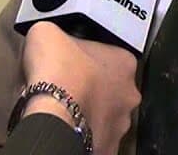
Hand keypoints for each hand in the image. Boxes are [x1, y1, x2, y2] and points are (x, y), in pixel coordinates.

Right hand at [21, 22, 140, 154]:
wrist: (52, 115)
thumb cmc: (57, 71)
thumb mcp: (47, 34)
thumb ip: (54, 33)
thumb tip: (49, 39)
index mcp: (125, 62)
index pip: (108, 55)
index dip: (85, 58)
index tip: (68, 63)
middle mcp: (130, 94)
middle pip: (110, 88)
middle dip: (90, 89)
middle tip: (64, 89)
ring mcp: (121, 124)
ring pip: (104, 116)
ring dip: (87, 113)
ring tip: (62, 112)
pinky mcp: (108, 148)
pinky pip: (95, 140)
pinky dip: (82, 136)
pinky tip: (64, 130)